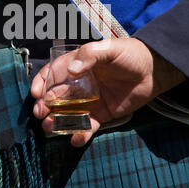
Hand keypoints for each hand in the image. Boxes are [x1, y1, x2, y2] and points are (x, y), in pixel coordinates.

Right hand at [31, 38, 184, 146]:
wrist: (154, 71)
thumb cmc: (131, 54)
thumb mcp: (110, 48)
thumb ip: (90, 55)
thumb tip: (72, 70)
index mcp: (77, 65)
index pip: (53, 73)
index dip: (41, 82)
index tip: (35, 93)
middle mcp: (79, 83)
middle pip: (56, 95)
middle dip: (45, 105)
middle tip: (40, 113)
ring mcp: (89, 100)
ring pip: (67, 112)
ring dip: (57, 121)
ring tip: (51, 127)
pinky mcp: (101, 114)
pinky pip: (87, 125)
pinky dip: (80, 133)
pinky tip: (75, 139)